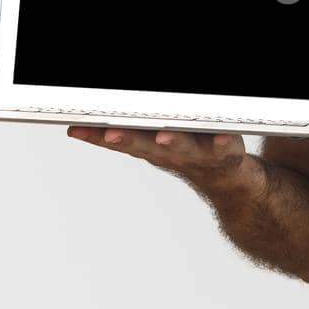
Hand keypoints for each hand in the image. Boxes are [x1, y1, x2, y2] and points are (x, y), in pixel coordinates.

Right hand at [67, 125, 263, 188]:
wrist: (233, 185)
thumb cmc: (191, 154)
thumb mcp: (156, 144)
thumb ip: (132, 132)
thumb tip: (91, 124)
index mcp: (152, 146)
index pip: (120, 140)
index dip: (97, 136)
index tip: (75, 129)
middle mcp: (172, 152)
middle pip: (146, 145)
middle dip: (127, 139)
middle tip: (111, 133)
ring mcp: (200, 154)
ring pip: (185, 148)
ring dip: (173, 143)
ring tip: (162, 137)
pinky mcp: (229, 154)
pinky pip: (227, 148)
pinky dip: (223, 144)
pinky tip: (221, 138)